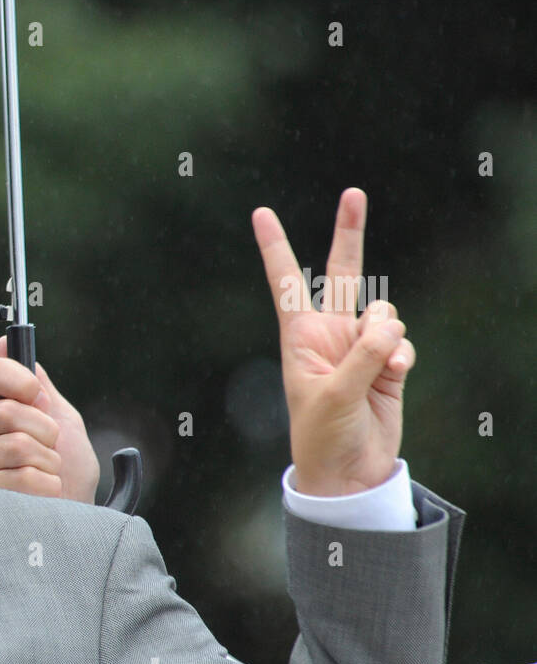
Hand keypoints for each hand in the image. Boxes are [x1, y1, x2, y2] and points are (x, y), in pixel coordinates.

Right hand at [0, 335, 100, 502]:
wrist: (77, 515)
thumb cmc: (70, 473)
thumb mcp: (63, 421)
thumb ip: (39, 386)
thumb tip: (5, 342)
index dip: (20, 380)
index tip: (40, 398)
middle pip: (7, 411)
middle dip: (45, 430)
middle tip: (51, 448)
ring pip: (17, 445)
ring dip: (48, 462)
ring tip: (48, 475)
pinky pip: (20, 477)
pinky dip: (45, 486)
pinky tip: (42, 495)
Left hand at [252, 188, 415, 495]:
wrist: (348, 470)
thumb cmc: (322, 436)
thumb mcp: (333, 396)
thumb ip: (361, 358)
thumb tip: (387, 325)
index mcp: (300, 337)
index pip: (286, 283)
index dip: (275, 247)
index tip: (261, 212)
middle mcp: (329, 334)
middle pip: (343, 273)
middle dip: (349, 232)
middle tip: (354, 192)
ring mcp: (359, 346)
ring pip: (384, 311)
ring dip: (386, 333)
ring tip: (379, 366)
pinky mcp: (386, 362)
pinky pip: (401, 340)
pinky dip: (401, 354)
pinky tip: (394, 375)